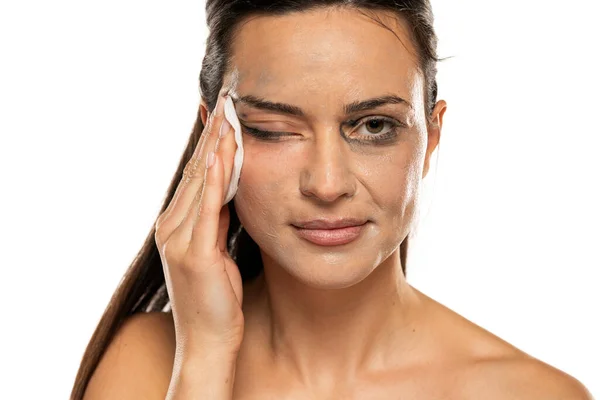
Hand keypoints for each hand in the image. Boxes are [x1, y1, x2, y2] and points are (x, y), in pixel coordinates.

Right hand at [154, 90, 242, 352]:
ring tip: (227, 117)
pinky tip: (221, 156)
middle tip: (225, 102)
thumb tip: (229, 190)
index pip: (196, 174)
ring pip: (200, 183)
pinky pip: (207, 209)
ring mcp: (179, 239)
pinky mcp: (194, 253)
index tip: (221, 114)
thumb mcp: (217, 250)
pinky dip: (214, 180)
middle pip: (195, 171)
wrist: (208, 340)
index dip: (208, 143)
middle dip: (212, 136)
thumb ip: (218, 220)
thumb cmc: (217, 298)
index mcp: (177, 224)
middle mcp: (172, 226)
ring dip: (214, 148)